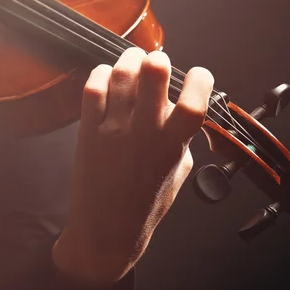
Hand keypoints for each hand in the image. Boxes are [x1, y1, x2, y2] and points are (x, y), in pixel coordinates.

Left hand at [53, 47, 213, 286]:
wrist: (106, 230)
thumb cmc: (146, 204)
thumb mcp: (179, 172)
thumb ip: (183, 140)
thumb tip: (181, 112)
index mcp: (173, 145)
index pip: (195, 100)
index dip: (200, 79)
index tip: (198, 77)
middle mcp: (145, 133)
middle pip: (154, 74)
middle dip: (159, 60)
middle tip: (158, 63)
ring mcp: (114, 130)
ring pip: (122, 75)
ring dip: (130, 58)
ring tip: (135, 60)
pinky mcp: (88, 132)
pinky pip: (92, 89)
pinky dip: (101, 73)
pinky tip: (108, 76)